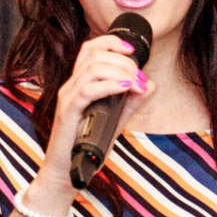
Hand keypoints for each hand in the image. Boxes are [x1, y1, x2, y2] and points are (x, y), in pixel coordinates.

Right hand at [38, 32, 150, 192]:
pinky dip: (110, 85)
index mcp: (79, 84)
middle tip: (140, 78)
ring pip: (92, 68)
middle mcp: (71, 86)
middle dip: (123, 61)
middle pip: (94, 54)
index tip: (133, 50)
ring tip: (135, 84)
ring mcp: (68, 97)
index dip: (112, 43)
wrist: (67, 173)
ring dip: (120, 71)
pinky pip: (88, 90)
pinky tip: (125, 88)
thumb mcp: (114, 120)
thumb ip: (130, 102)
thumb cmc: (86, 147)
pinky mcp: (68, 112)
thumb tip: (150, 84)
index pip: (90, 49)